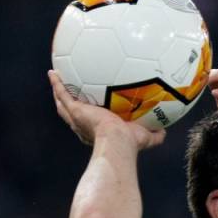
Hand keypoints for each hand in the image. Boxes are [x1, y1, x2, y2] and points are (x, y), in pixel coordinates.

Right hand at [49, 70, 164, 149]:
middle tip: (67, 91)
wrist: (118, 142)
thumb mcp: (145, 138)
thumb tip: (165, 131)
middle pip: (72, 112)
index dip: (89, 115)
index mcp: (98, 131)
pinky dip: (56, 84)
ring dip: (58, 91)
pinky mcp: (75, 110)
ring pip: (63, 102)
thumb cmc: (131, 144)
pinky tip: (53, 73)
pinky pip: (62, 94)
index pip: (91, 122)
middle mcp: (84, 125)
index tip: (91, 109)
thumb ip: (155, 135)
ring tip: (56, 78)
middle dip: (69, 102)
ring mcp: (77, 118)